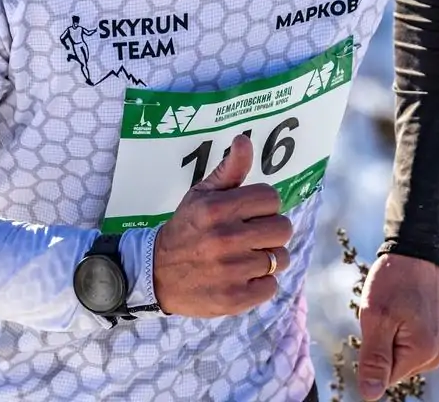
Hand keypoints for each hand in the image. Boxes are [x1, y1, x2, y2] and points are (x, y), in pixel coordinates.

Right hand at [152, 133, 291, 317]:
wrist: (155, 274)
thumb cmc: (186, 229)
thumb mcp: (201, 195)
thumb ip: (229, 169)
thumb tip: (244, 139)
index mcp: (218, 209)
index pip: (271, 198)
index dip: (264, 205)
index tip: (251, 213)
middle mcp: (226, 238)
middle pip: (283, 228)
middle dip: (270, 231)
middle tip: (252, 236)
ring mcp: (231, 271)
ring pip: (280, 258)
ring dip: (267, 258)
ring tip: (245, 258)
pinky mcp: (234, 298)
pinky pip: (271, 286)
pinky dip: (260, 283)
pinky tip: (242, 277)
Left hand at [356, 253, 438, 400]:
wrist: (415, 253)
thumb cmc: (394, 281)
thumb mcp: (376, 318)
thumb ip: (374, 360)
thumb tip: (369, 395)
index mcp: (423, 355)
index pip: (383, 377)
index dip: (371, 352)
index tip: (377, 323)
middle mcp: (434, 357)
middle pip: (390, 367)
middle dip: (378, 343)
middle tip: (383, 313)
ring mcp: (435, 348)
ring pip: (395, 356)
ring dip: (385, 336)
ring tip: (392, 309)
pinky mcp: (432, 339)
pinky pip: (403, 346)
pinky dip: (394, 331)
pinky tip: (398, 311)